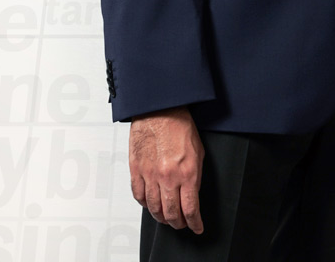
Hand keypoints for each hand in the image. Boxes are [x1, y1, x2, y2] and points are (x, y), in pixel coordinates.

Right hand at [129, 105, 205, 232]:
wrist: (160, 108)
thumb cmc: (180, 125)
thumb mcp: (198, 151)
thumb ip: (195, 176)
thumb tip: (192, 194)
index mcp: (187, 172)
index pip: (190, 209)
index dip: (194, 223)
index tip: (196, 227)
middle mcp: (168, 177)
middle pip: (171, 213)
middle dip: (178, 223)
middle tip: (181, 224)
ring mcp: (150, 174)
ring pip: (153, 208)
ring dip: (161, 216)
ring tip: (166, 217)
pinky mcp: (136, 169)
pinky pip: (138, 195)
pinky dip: (145, 204)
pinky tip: (150, 203)